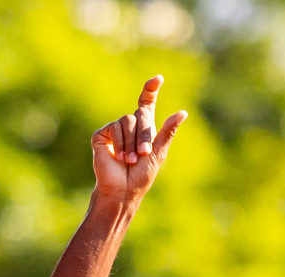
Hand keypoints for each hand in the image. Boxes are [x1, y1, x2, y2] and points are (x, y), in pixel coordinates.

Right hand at [91, 75, 187, 206]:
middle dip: (144, 136)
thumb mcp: (158, 152)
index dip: (150, 89)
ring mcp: (114, 129)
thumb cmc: (142, 175)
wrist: (123, 189)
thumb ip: (167, 131)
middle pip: (141, 115)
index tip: (158, 78)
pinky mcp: (101, 135)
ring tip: (132, 160)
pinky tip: (120, 158)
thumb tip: (183, 112)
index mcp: (144, 128)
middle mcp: (129, 125)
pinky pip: (114, 128)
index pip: (146, 103)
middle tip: (144, 154)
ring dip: (132, 143)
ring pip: (127, 120)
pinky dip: (120, 143)